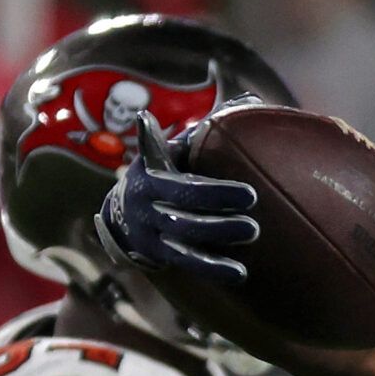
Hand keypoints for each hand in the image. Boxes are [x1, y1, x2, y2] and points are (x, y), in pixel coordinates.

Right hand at [94, 114, 259, 283]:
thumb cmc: (162, 173)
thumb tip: (247, 101)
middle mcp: (146, 208)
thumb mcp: (168, 152)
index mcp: (150, 179)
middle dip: (220, 223)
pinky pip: (186, 264)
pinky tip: (239, 274)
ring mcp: (150, 235)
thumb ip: (198, 133)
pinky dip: (212, 270)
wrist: (120, 212)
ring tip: (250, 241)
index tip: (250, 195)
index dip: (216, 194)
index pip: (185, 189)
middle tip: (254, 225)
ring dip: (218, 247)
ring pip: (184, 246)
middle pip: (184, 219)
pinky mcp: (157, 256)